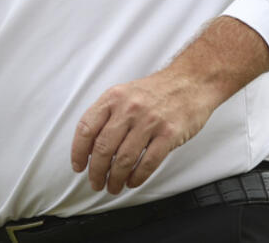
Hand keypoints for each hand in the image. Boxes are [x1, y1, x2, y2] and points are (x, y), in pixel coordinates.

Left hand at [70, 68, 211, 194]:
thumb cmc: (157, 90)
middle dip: (97, 172)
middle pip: (103, 148)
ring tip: (113, 186)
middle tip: (96, 182)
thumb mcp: (125, 93)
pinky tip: (132, 181)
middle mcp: (129, 108)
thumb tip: (90, 145)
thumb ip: (108, 114)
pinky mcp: (169, 134)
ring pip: (124, 159)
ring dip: (115, 178)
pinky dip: (137, 177)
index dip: (78, 152)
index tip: (79, 166)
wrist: (190, 81)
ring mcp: (149, 121)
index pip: (87, 128)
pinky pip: (148, 162)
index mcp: (113, 98)